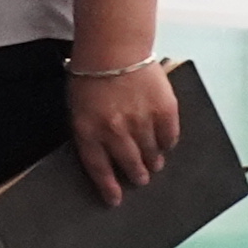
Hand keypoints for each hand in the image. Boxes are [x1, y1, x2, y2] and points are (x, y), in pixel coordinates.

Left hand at [66, 56, 178, 206]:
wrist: (113, 47)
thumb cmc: (90, 75)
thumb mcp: (78, 107)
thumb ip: (90, 131)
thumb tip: (105, 156)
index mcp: (89, 130)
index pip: (99, 168)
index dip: (108, 187)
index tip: (115, 200)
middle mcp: (115, 130)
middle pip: (129, 164)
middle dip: (136, 175)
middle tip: (140, 179)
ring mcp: (141, 121)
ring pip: (151, 154)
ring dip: (153, 162)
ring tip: (154, 164)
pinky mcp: (163, 110)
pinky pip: (169, 137)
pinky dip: (167, 142)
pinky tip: (164, 143)